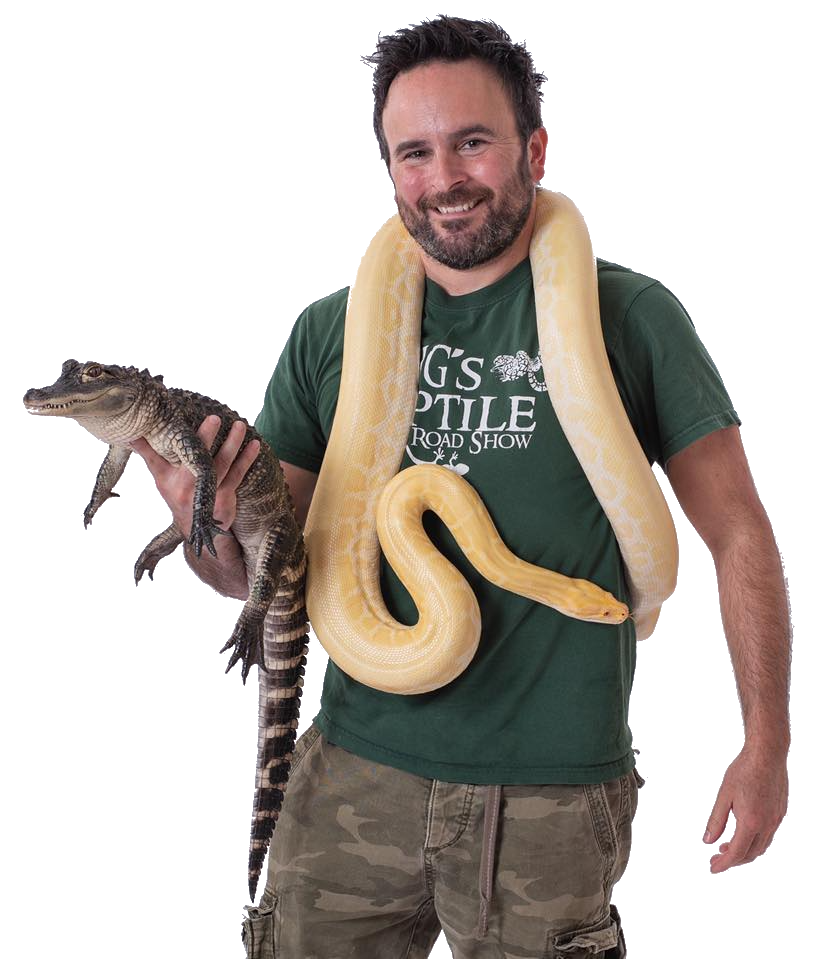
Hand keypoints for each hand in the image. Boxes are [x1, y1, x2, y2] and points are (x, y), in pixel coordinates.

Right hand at [128, 415, 259, 536]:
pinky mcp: (224, 496)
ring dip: (232, 444)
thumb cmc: (178, 494)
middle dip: (206, 438)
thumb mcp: (161, 478)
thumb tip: (130, 433)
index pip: (162, 458)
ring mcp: (207, 492)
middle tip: (215, 418)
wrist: (197, 528)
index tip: (172, 423)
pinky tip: (254, 445)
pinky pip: (237, 474)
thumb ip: (149, 454)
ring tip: (240, 425)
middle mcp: (187, 487)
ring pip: (221, 465)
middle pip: (198, 459)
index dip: (166, 443)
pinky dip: (246, 459)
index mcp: (169, 479)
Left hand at [703, 743, 788, 873]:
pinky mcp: (780, 813)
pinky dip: (755, 841)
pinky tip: (743, 832)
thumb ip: (716, 820)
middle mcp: (767, 825)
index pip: (736, 852)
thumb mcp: (724, 795)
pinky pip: (768, 835)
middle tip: (717, 857)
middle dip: (733, 860)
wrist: (767, 754)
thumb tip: (708, 842)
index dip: (724, 863)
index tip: (713, 868)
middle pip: (750, 854)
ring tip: (727, 846)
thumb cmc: (742, 771)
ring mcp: (776, 820)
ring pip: (761, 846)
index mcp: (751, 822)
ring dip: (744, 851)